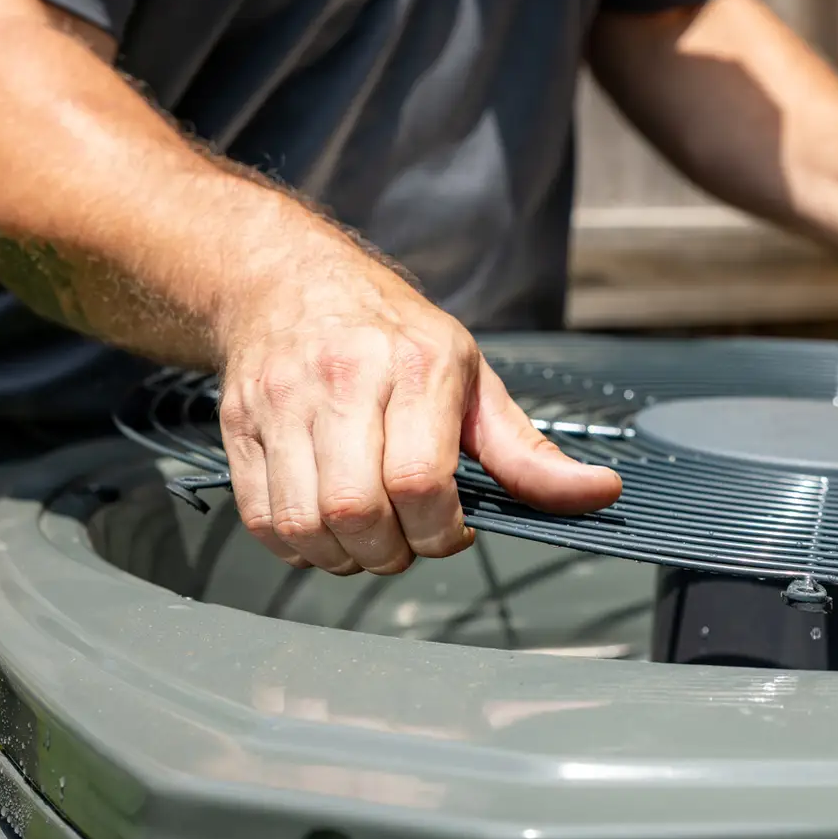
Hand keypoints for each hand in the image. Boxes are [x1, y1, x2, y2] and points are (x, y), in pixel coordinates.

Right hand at [216, 248, 621, 573]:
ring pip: (305, 524)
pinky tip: (325, 528)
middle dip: (391, 552)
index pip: (419, 480)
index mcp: (415, 366)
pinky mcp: (239, 426)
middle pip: (357, 510)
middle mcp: (344, 380)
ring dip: (343, 556)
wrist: (287, 282)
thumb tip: (598, 495)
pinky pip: (263, 520)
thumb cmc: (392, 336)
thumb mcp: (473, 379)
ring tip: (368, 539)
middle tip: (408, 540)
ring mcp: (283, 403)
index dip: (441, 531)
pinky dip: (297, 547)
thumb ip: (528, 452)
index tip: (454, 530)